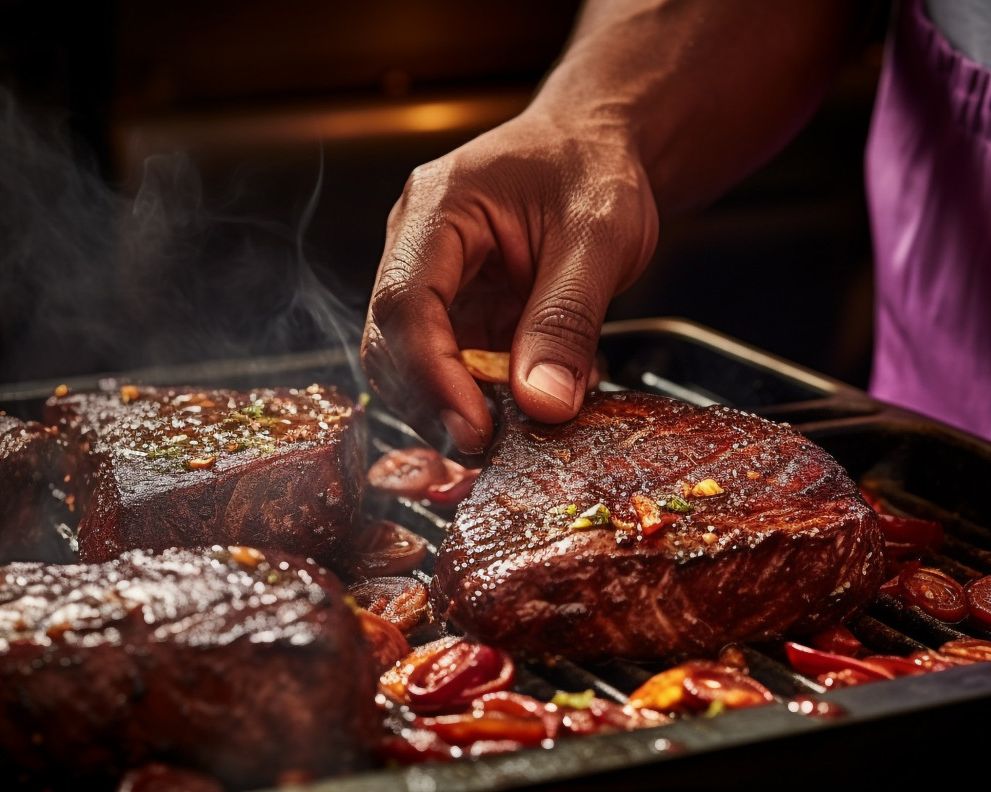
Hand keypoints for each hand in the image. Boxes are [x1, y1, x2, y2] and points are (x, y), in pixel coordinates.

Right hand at [361, 111, 658, 453]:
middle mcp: (416, 244)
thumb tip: (543, 404)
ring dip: (452, 407)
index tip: (473, 427)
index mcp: (437, 207)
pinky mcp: (456, 312)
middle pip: (390, 341)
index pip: (404, 302)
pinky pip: (450, 368)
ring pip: (409, 364)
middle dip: (433, 402)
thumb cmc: (594, 166)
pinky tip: (521, 408)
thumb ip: (568, 319)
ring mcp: (432, 281)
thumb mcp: (599, 235)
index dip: (431, 376)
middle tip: (490, 447)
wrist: (599, 146)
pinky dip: (479, 399)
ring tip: (512, 432)